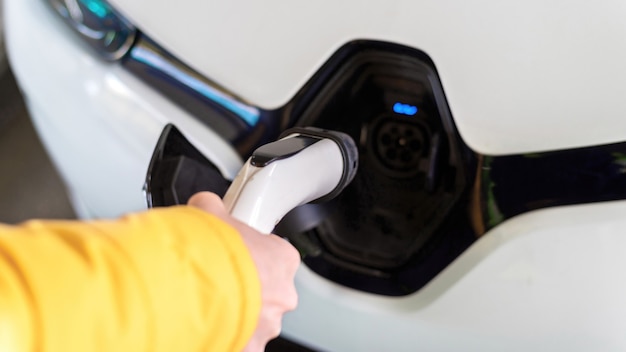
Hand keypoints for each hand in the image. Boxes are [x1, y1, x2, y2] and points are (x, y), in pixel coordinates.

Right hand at [188, 192, 299, 351]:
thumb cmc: (210, 254)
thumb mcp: (211, 215)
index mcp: (282, 259)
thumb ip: (214, 208)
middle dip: (246, 286)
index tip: (236, 254)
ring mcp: (268, 324)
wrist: (192, 291)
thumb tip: (206, 203)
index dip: (253, 253)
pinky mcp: (251, 347)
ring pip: (256, 318)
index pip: (275, 254)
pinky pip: (243, 340)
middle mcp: (283, 294)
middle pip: (268, 289)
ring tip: (209, 302)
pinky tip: (209, 322)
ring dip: (237, 312)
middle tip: (220, 280)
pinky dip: (228, 335)